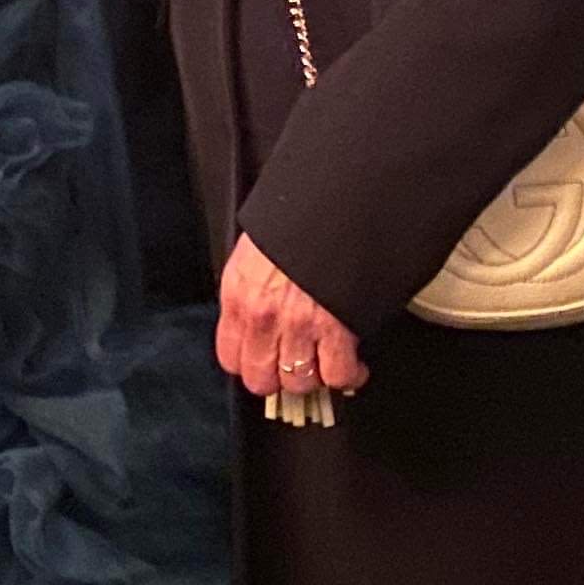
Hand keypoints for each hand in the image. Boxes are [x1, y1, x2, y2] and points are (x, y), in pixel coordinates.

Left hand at [215, 234, 368, 406]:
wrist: (335, 202)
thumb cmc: (298, 219)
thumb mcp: (257, 250)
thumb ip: (253, 288)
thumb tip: (260, 316)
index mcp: (239, 294)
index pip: (231, 358)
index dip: (251, 364)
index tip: (264, 362)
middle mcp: (263, 316)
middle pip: (262, 380)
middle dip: (280, 379)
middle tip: (295, 368)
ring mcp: (298, 326)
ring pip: (299, 383)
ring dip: (315, 376)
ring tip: (325, 364)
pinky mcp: (334, 328)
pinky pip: (337, 374)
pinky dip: (348, 375)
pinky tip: (353, 366)